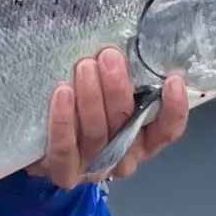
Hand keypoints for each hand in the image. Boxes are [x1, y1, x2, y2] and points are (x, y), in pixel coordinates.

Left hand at [26, 47, 190, 186]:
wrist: (42, 148)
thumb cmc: (82, 112)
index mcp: (142, 141)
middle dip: (118, 88)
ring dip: (91, 97)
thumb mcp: (107, 96)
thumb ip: (122, 80)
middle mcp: (123, 158)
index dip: (174, 109)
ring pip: (97, 133)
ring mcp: (94, 168)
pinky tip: (62, 92)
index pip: (167, 131)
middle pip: (127, 125)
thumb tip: (125, 42)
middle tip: (108, 56)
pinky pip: (65, 147)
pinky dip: (63, 118)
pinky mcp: (65, 172)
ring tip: (84, 66)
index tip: (172, 80)